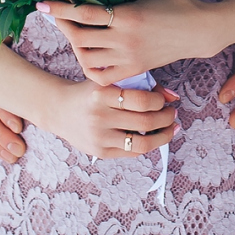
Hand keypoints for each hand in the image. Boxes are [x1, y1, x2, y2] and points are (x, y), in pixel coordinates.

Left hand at [39, 0, 216, 83]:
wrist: (199, 32)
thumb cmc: (177, 4)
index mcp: (127, 15)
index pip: (84, 13)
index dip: (61, 9)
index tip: (42, 5)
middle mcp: (124, 39)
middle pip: (79, 38)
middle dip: (65, 28)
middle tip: (60, 18)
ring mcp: (128, 57)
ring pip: (87, 58)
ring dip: (76, 47)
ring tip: (75, 35)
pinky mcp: (134, 69)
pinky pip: (102, 76)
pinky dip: (90, 68)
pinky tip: (89, 56)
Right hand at [39, 77, 179, 158]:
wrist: (60, 109)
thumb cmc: (92, 92)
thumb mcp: (112, 81)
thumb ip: (142, 85)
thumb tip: (174, 97)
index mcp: (102, 94)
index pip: (142, 100)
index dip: (160, 102)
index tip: (165, 101)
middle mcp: (99, 117)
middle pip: (145, 123)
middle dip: (166, 119)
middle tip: (172, 114)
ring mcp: (99, 137)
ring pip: (141, 144)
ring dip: (162, 137)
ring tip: (169, 129)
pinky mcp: (100, 152)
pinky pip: (131, 153)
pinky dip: (147, 145)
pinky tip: (152, 137)